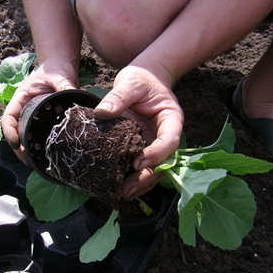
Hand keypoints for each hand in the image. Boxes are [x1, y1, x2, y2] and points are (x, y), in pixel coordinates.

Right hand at [0, 58, 78, 160]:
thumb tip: (71, 94)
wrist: (61, 66)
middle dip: (18, 149)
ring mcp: (33, 116)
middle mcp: (24, 109)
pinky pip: (37, 136)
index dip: (9, 132)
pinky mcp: (43, 121)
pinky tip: (46, 157)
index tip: (17, 144)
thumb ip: (63, 84)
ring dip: (27, 151)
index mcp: (20, 99)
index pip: (8, 118)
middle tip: (28, 161)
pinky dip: (38, 147)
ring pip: (24, 137)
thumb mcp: (58, 75)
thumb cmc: (55, 68)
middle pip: (14, 132)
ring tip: (35, 164)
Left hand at [93, 65, 183, 199]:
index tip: (138, 163)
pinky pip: (141, 166)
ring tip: (121, 194)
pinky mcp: (142, 148)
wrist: (143, 78)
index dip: (156, 154)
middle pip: (162, 161)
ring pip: (153, 169)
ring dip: (139, 183)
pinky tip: (118, 187)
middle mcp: (165, 135)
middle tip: (126, 188)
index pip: (169, 140)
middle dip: (145, 177)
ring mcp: (154, 143)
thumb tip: (101, 113)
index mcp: (171, 119)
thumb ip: (118, 97)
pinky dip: (132, 178)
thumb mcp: (130, 82)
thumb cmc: (141, 78)